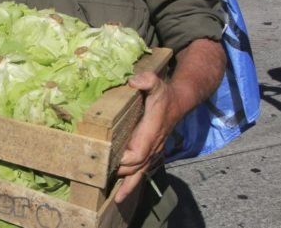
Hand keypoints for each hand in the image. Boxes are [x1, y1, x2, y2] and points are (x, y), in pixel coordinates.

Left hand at [114, 71, 179, 202]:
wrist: (179, 102)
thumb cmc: (164, 94)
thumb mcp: (156, 83)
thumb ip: (147, 80)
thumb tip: (134, 81)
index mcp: (150, 133)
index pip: (136, 153)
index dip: (122, 159)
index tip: (107, 161)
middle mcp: (153, 146)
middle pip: (136, 167)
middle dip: (119, 174)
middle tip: (100, 180)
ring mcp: (153, 151)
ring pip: (141, 173)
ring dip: (129, 186)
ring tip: (117, 199)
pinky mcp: (151, 152)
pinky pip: (143, 170)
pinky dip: (134, 181)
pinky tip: (124, 191)